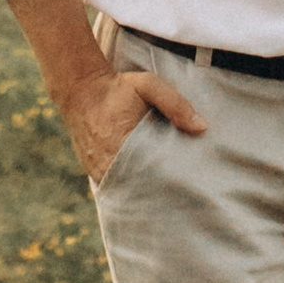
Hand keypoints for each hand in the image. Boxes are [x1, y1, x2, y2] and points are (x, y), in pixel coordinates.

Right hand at [63, 63, 204, 186]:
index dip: (170, 180)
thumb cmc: (118, 88)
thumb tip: (202, 127)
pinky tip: (145, 190)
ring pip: (126, 190)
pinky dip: (129, 187)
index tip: (187, 184)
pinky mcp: (93, 171)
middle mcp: (106, 162)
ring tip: (167, 197)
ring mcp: (97, 170)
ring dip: (144, 192)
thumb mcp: (148, 85)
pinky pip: (114, 186)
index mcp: (121, 142)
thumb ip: (175, 104)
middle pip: (140, 187)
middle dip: (160, 190)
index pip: (153, 173)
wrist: (81, 89)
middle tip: (183, 195)